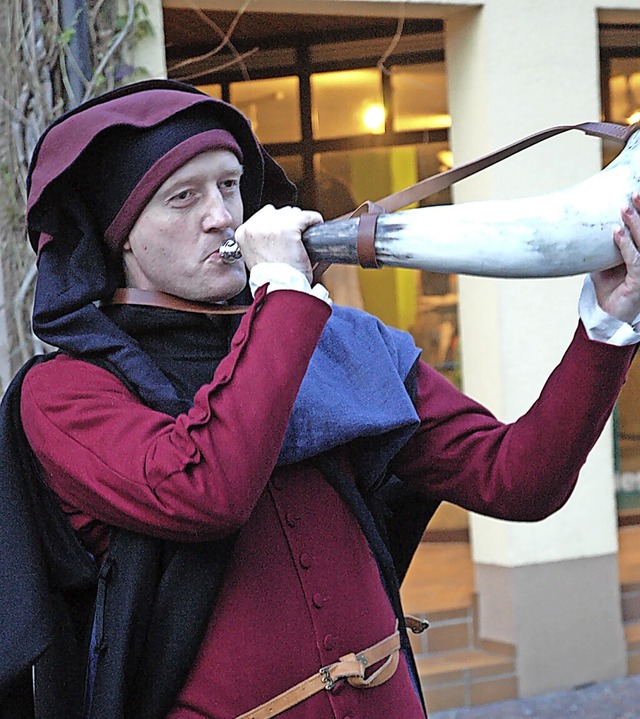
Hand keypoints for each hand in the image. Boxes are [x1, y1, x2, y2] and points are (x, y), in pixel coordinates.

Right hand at [235, 205, 322, 283]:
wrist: (279, 290)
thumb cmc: (272, 280)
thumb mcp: (256, 258)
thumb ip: (260, 241)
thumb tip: (273, 231)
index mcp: (243, 233)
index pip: (265, 215)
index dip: (278, 226)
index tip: (284, 238)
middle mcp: (254, 226)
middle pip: (280, 212)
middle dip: (289, 224)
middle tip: (293, 243)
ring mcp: (271, 225)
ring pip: (293, 213)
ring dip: (300, 225)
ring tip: (300, 243)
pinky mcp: (288, 228)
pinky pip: (308, 217)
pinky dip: (314, 223)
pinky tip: (314, 235)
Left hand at [591, 192, 639, 323]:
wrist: (608, 316)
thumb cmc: (609, 289)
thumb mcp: (604, 263)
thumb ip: (603, 248)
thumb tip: (589, 229)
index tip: (637, 193)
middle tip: (634, 194)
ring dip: (635, 224)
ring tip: (624, 209)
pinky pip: (635, 260)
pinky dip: (625, 245)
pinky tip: (616, 233)